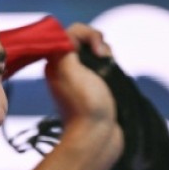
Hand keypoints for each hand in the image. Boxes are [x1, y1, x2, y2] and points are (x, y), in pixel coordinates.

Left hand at [44, 23, 121, 159]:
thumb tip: (70, 37)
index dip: (88, 35)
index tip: (98, 52)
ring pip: (94, 53)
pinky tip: (113, 74)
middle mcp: (65, 68)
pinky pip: (101, 66)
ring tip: (110, 68)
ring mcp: (80, 78)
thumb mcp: (70, 70)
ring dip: (105, 55)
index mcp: (55, 63)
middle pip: (84, 40)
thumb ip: (66, 47)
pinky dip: (109, 66)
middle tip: (105, 59)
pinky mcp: (94, 87)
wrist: (97, 137)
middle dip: (99, 43)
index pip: (71, 32)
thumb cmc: (86, 105)